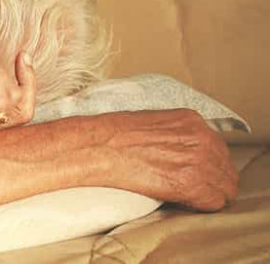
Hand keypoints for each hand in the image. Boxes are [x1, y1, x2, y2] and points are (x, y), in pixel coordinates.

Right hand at [100, 109, 238, 211]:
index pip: (218, 148)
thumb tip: (179, 152)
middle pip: (226, 168)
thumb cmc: (112, 134)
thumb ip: (174, 134)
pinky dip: (201, 206)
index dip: (208, 163)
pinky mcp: (190, 183)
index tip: (195, 172)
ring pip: (226, 187)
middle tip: (192, 188)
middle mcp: (201, 137)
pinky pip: (214, 202)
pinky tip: (183, 201)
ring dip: (209, 194)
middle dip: (213, 180)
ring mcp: (199, 160)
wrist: (98, 146)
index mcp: (191, 120)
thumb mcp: (151, 122)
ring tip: (187, 197)